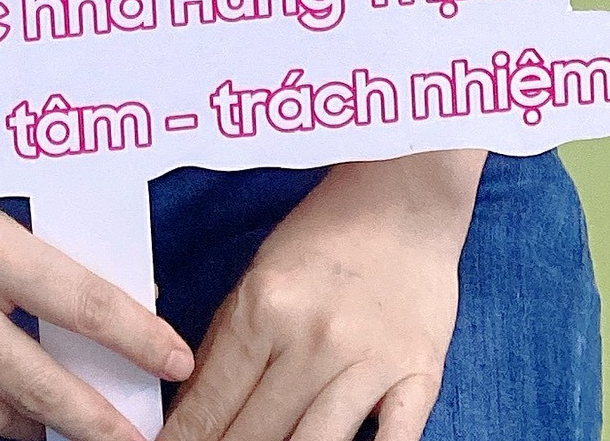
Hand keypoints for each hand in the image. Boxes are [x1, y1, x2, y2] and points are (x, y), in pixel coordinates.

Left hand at [159, 152, 482, 440]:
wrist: (407, 193)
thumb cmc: (327, 232)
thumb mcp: (261, 273)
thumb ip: (229, 341)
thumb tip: (191, 408)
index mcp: (264, 306)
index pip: (210, 402)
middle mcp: (313, 338)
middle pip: (254, 435)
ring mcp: (368, 362)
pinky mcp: (418, 376)